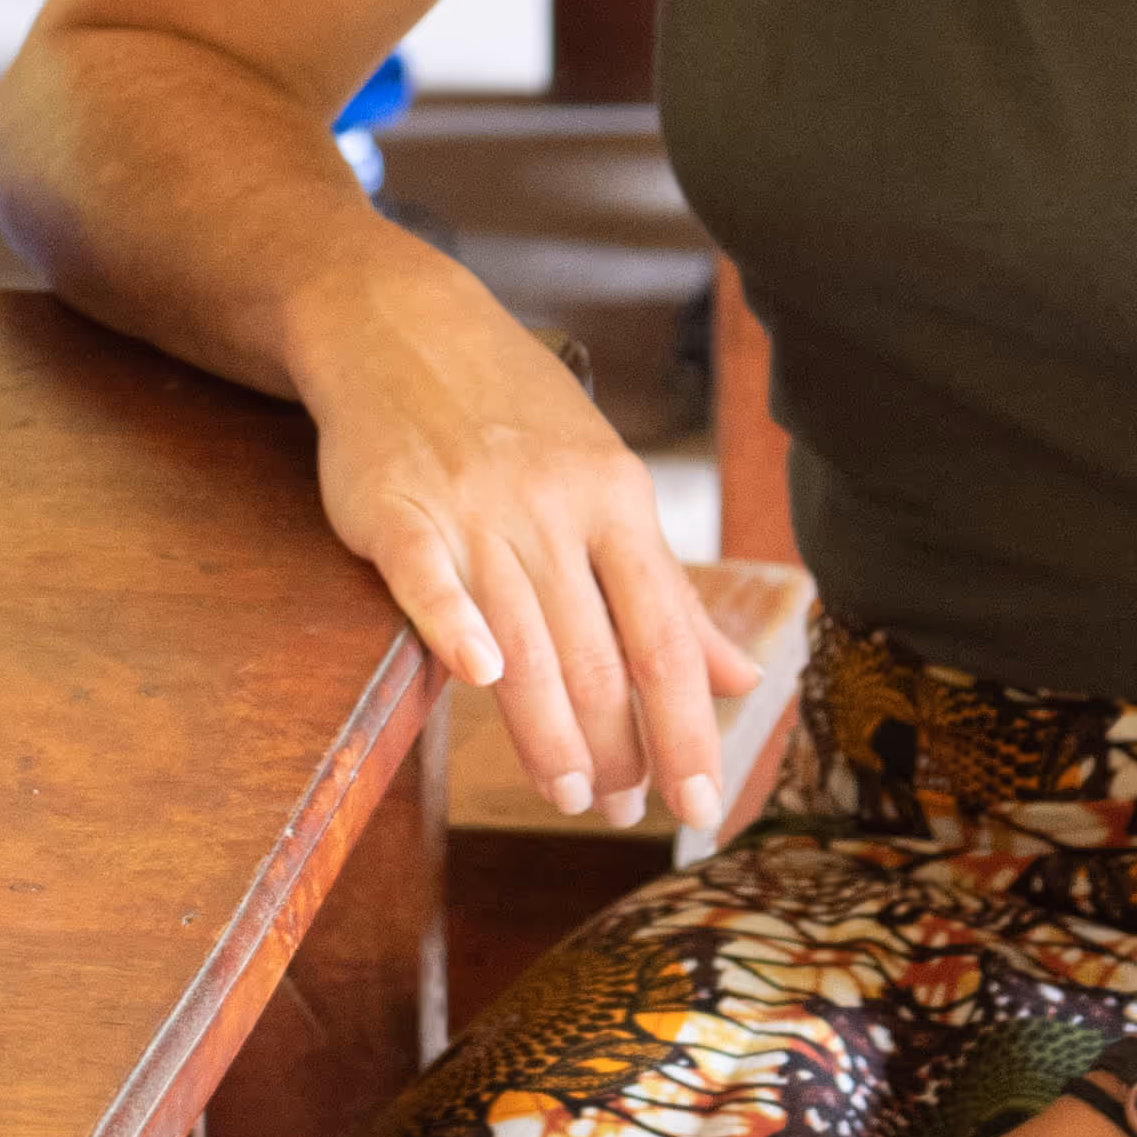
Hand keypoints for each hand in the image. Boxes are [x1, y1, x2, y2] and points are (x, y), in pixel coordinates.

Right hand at [300, 260, 750, 813]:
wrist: (399, 324)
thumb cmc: (514, 415)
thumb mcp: (606, 485)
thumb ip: (666, 592)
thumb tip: (739, 678)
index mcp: (616, 503)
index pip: (665, 636)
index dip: (685, 725)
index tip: (701, 801)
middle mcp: (554, 510)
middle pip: (597, 651)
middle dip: (617, 746)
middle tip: (621, 812)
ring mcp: (475, 508)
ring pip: (523, 636)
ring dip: (548, 729)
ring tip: (570, 793)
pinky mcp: (397, 508)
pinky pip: (431, 575)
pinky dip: (455, 624)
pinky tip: (479, 675)